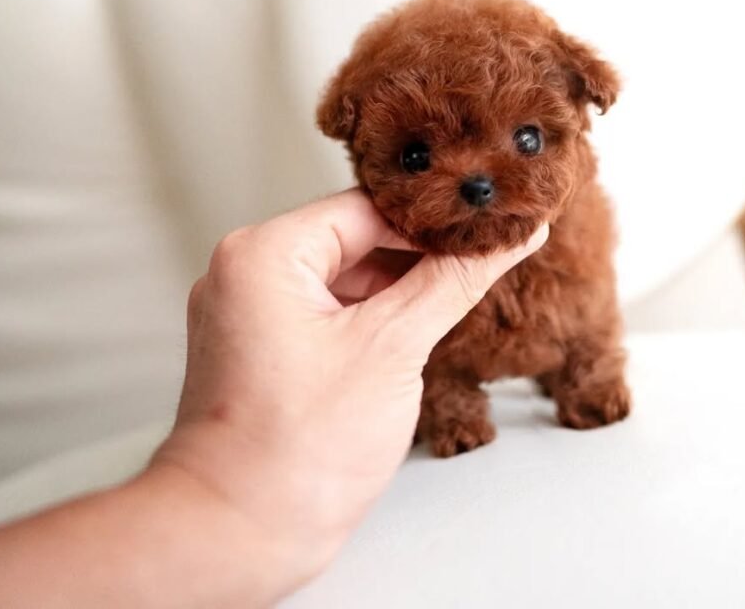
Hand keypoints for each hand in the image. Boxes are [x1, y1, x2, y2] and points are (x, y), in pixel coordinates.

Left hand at [150, 188, 547, 602]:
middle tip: (482, 260)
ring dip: (397, 291)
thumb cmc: (296, 452)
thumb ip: (453, 282)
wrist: (236, 537)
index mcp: (262, 252)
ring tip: (455, 299)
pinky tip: (413, 336)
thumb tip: (508, 238)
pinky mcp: (260, 349)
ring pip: (342, 279)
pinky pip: (325, 313)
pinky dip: (369, 320)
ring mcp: (248, 313)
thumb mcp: (393, 349)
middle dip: (417, 256)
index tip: (485, 225)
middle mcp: (245, 272)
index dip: (432, 220)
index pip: (366, 208)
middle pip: (353, 240)